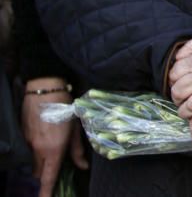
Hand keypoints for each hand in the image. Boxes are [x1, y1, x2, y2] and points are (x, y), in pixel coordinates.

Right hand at [21, 77, 88, 196]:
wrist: (45, 90)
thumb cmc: (65, 107)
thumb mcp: (75, 129)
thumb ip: (78, 150)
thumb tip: (83, 167)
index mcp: (54, 149)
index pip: (48, 177)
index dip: (46, 191)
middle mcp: (38, 149)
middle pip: (38, 172)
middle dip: (45, 175)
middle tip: (55, 169)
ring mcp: (29, 143)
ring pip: (32, 163)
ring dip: (40, 163)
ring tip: (50, 151)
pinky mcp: (23, 136)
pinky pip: (28, 151)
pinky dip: (35, 152)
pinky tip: (44, 140)